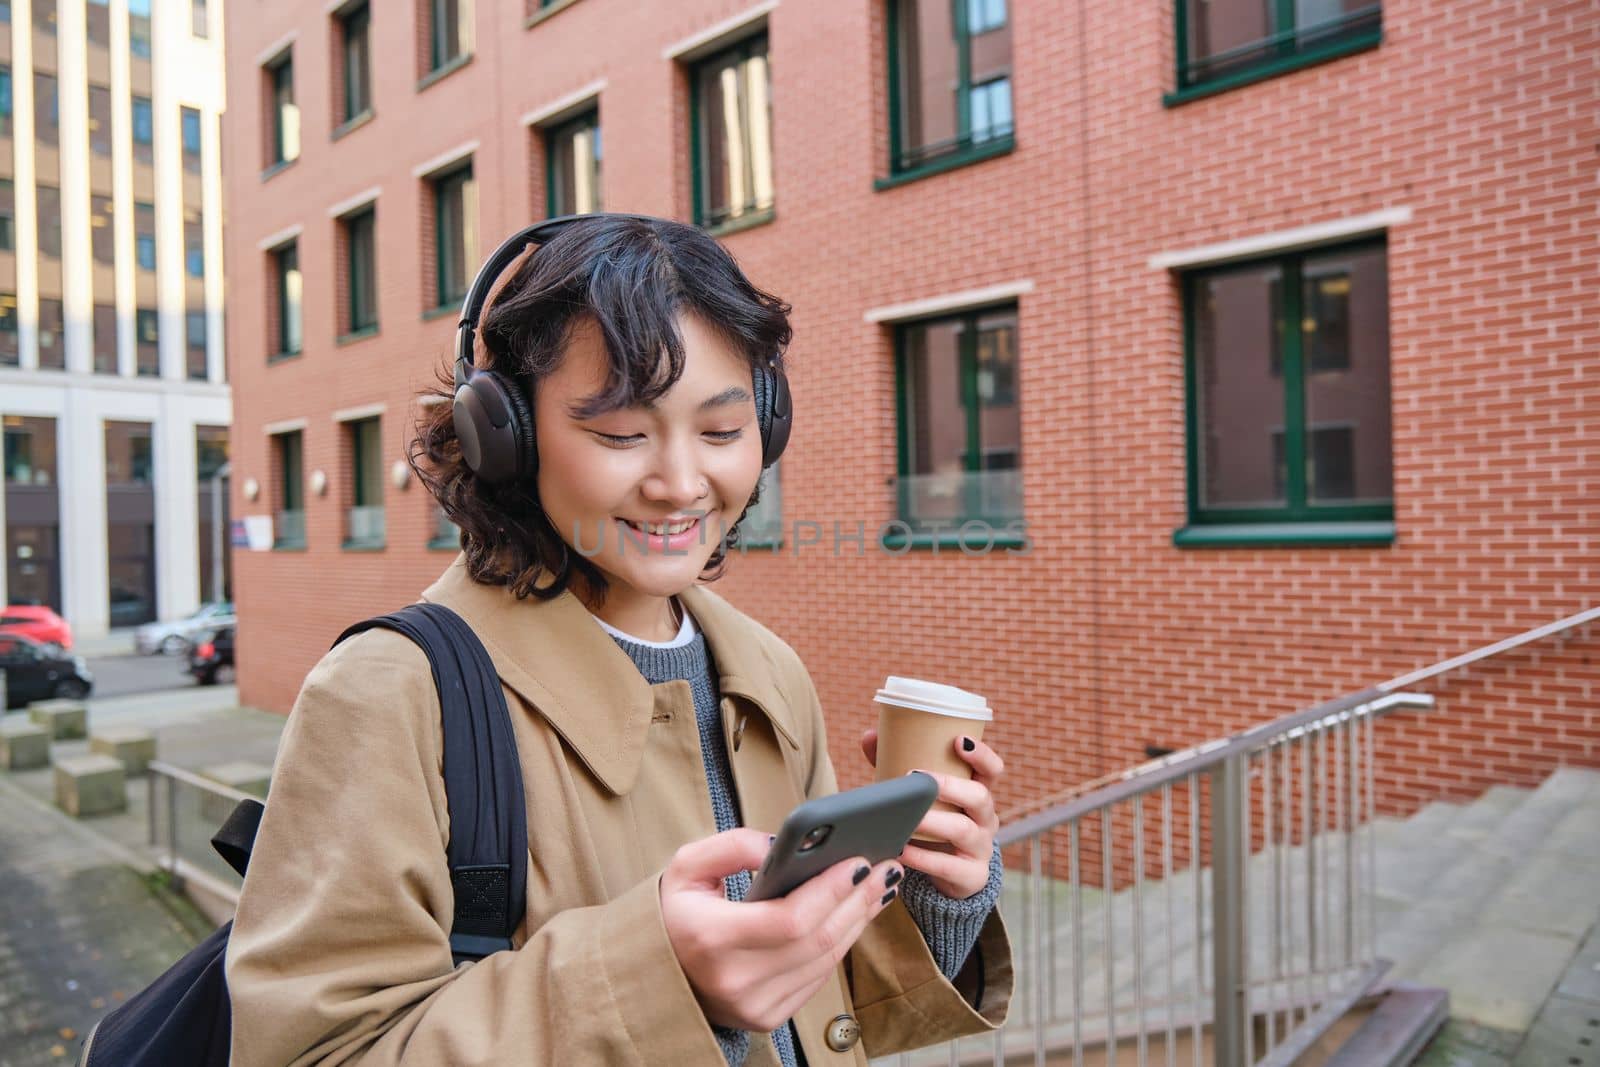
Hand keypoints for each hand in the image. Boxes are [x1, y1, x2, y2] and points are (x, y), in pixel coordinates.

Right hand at [659, 827, 902, 1032]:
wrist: (656, 972)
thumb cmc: (676, 912)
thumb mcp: (686, 866)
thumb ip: (731, 846)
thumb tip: (780, 847)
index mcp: (711, 939)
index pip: (790, 919)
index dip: (831, 890)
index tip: (861, 860)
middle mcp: (735, 980)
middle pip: (818, 940)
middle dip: (858, 900)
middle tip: (887, 867)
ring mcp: (753, 1005)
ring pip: (825, 961)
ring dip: (858, 921)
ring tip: (878, 887)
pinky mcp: (767, 1018)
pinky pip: (817, 978)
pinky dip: (839, 944)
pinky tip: (853, 916)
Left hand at [860, 729, 1004, 899]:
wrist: (950, 878)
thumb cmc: (935, 825)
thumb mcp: (924, 798)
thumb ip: (898, 765)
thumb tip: (870, 736)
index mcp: (978, 794)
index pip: (992, 770)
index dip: (982, 754)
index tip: (959, 740)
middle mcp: (986, 819)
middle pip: (979, 796)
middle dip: (949, 786)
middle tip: (916, 776)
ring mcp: (981, 848)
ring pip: (964, 830)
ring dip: (933, 821)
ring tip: (907, 818)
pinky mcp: (972, 876)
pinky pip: (950, 867)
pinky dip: (924, 859)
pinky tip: (902, 851)